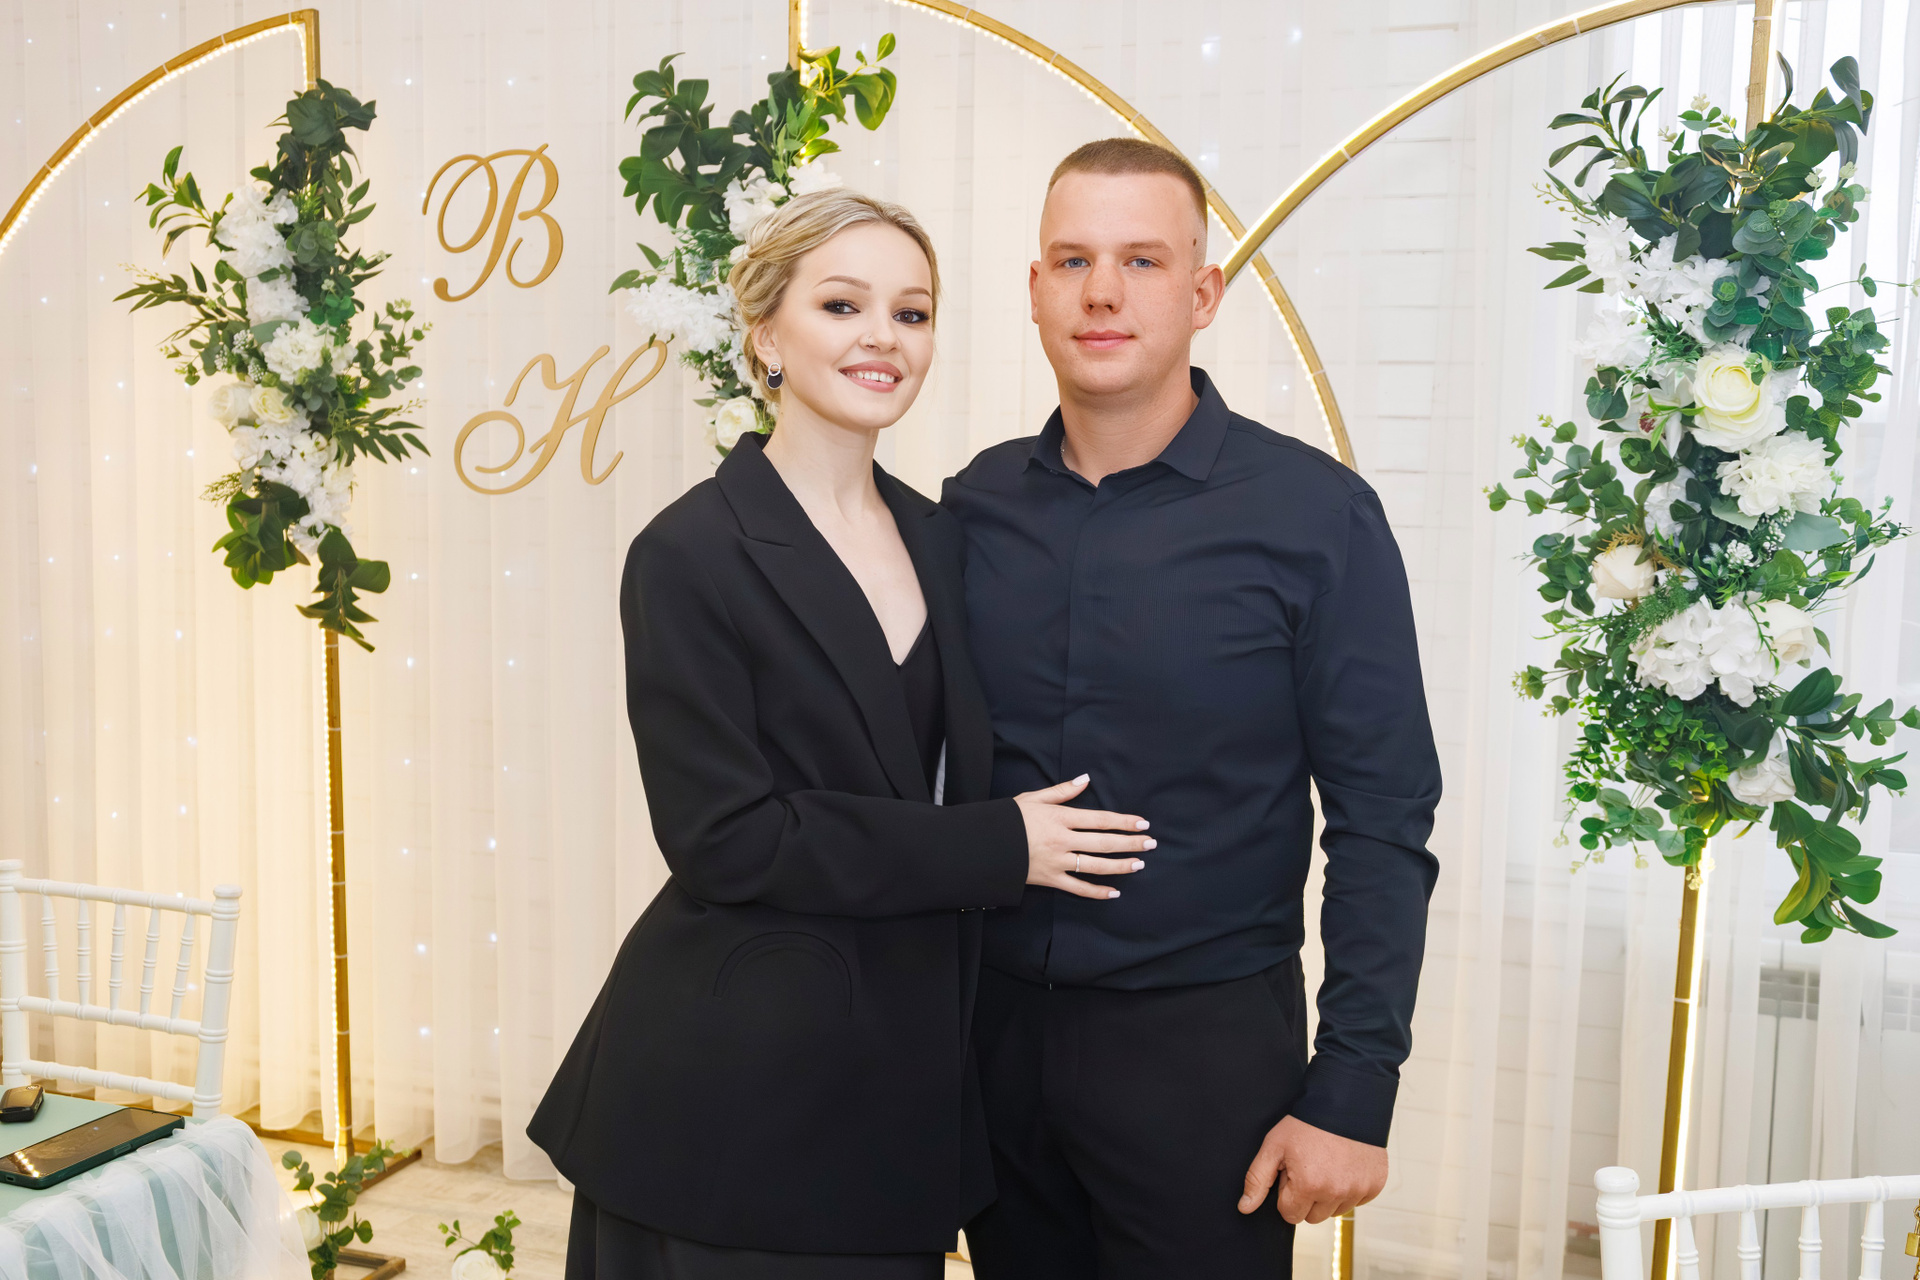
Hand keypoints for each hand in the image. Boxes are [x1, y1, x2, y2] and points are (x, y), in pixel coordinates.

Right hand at [1012, 774, 1150, 899]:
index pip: (1100, 819)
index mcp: (1060, 817)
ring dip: (1120, 866)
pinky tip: (1114, 893)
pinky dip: (1096, 892)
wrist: (985, 844)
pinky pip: (1078, 888)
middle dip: (1130, 843)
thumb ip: (1062, 791)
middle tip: (1151, 843)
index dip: (1123, 821)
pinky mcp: (1050, 879)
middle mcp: (1062, 840)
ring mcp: (1057, 861)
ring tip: (1139, 864)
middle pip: (1104, 842)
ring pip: (1095, 866)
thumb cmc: (1009, 818)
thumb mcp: (1033, 798)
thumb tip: (1085, 779)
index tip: (1142, 823)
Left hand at [1238, 1115, 1385, 1223]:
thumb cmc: (1307, 1123)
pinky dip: (1349, 1188)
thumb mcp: (1274, 1146)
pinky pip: (1356, 1201)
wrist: (1346, 1101)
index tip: (1292, 1172)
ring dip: (1329, 1195)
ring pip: (1335, 1211)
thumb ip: (1257, 1179)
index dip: (1287, 1192)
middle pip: (1313, 1217)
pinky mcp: (1374, 1186)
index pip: (1290, 1214)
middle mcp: (1336, 1193)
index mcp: (1309, 1186)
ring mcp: (1358, 1191)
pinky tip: (1344, 1165)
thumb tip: (1245, 1208)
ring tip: (1327, 1164)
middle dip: (1307, 1197)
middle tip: (1309, 1167)